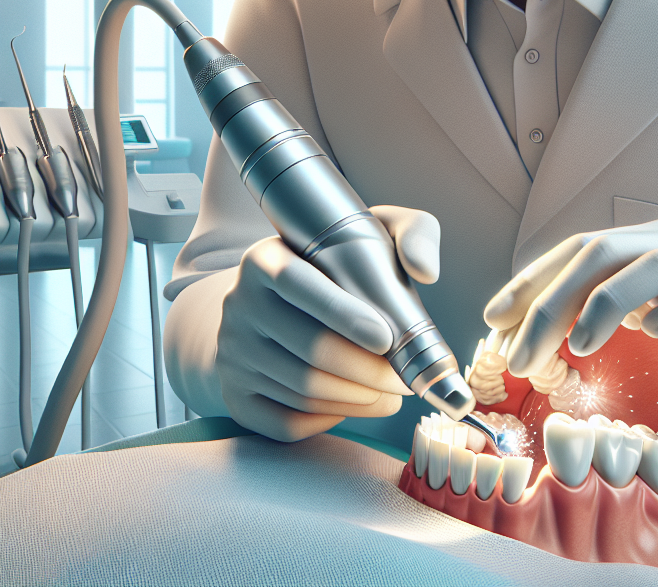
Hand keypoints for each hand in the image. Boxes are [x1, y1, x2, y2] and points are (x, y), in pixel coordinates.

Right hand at [216, 204, 440, 441]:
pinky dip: (329, 421)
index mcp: (265, 259)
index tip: (385, 338)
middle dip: (369, 371)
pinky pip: (286, 424)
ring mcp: (232, 353)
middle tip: (404, 378)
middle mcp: (239, 304)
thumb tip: (425, 270)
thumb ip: (411, 232)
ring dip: (359, 399)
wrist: (268, 305)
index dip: (342, 315)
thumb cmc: (335, 270)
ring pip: (303, 390)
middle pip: (309, 349)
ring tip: (389, 393)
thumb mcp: (369, 234)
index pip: (296, 284)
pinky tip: (353, 404)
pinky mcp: (233, 394)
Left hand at [484, 218, 657, 465]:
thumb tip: (508, 327)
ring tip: (579, 347)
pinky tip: (651, 332)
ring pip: (655, 263)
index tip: (492, 319)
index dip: (533, 280)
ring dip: (607, 302)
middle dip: (556, 299)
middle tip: (523, 353)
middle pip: (606, 251)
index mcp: (647, 241)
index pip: (578, 247)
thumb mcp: (627, 330)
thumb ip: (583, 314)